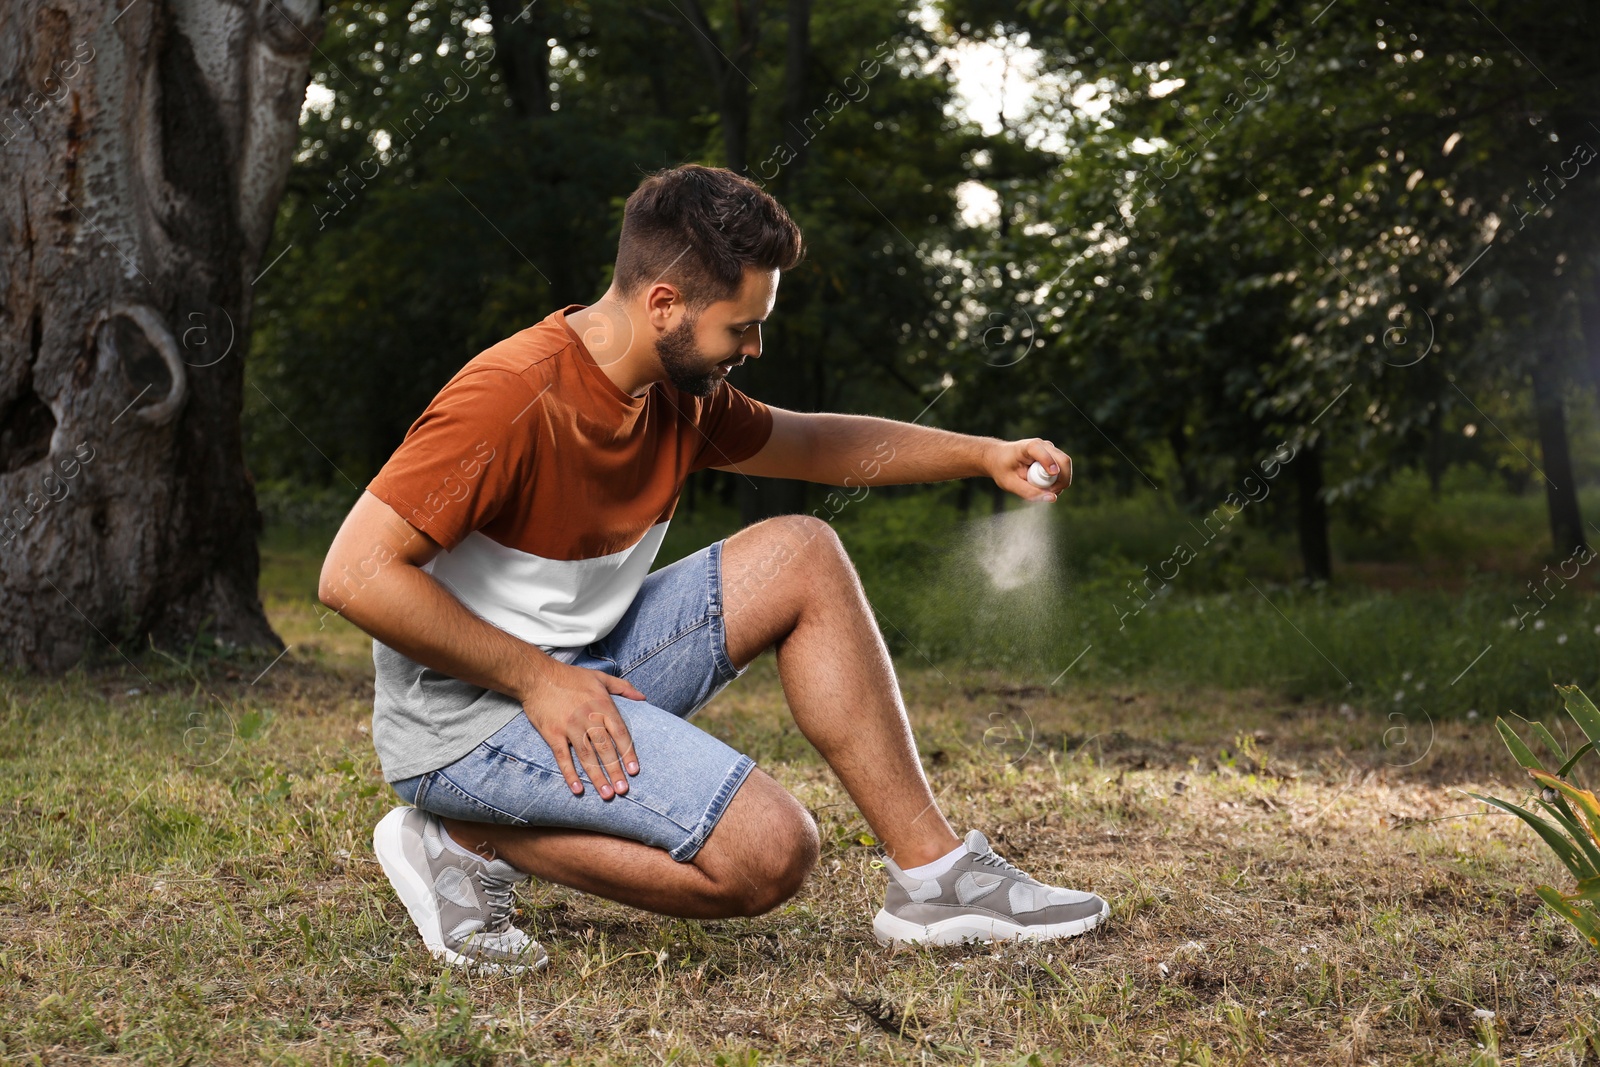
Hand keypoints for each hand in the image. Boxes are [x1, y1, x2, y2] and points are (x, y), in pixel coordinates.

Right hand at [519, 661, 644, 798]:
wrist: (537, 676)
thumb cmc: (570, 677)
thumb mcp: (600, 677)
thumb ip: (623, 687)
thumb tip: (643, 697)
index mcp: (602, 705)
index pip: (620, 732)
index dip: (628, 753)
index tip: (634, 771)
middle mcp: (588, 718)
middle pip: (605, 748)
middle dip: (615, 770)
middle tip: (623, 790)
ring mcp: (570, 727)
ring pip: (586, 756)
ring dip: (597, 776)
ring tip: (606, 794)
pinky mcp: (553, 733)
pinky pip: (563, 757)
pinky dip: (570, 774)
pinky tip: (577, 789)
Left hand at [988, 438, 1071, 501]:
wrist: (999, 457)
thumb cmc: (1003, 469)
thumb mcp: (1010, 484)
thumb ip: (1029, 492)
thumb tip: (1053, 498)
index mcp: (1028, 447)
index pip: (1042, 452)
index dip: (1049, 464)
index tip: (1051, 480)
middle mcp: (1043, 445)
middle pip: (1063, 461)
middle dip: (1061, 481)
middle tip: (1048, 493)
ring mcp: (1050, 449)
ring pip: (1065, 466)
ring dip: (1060, 482)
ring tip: (1043, 490)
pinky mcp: (1054, 456)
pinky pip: (1063, 469)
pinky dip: (1058, 480)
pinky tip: (1045, 485)